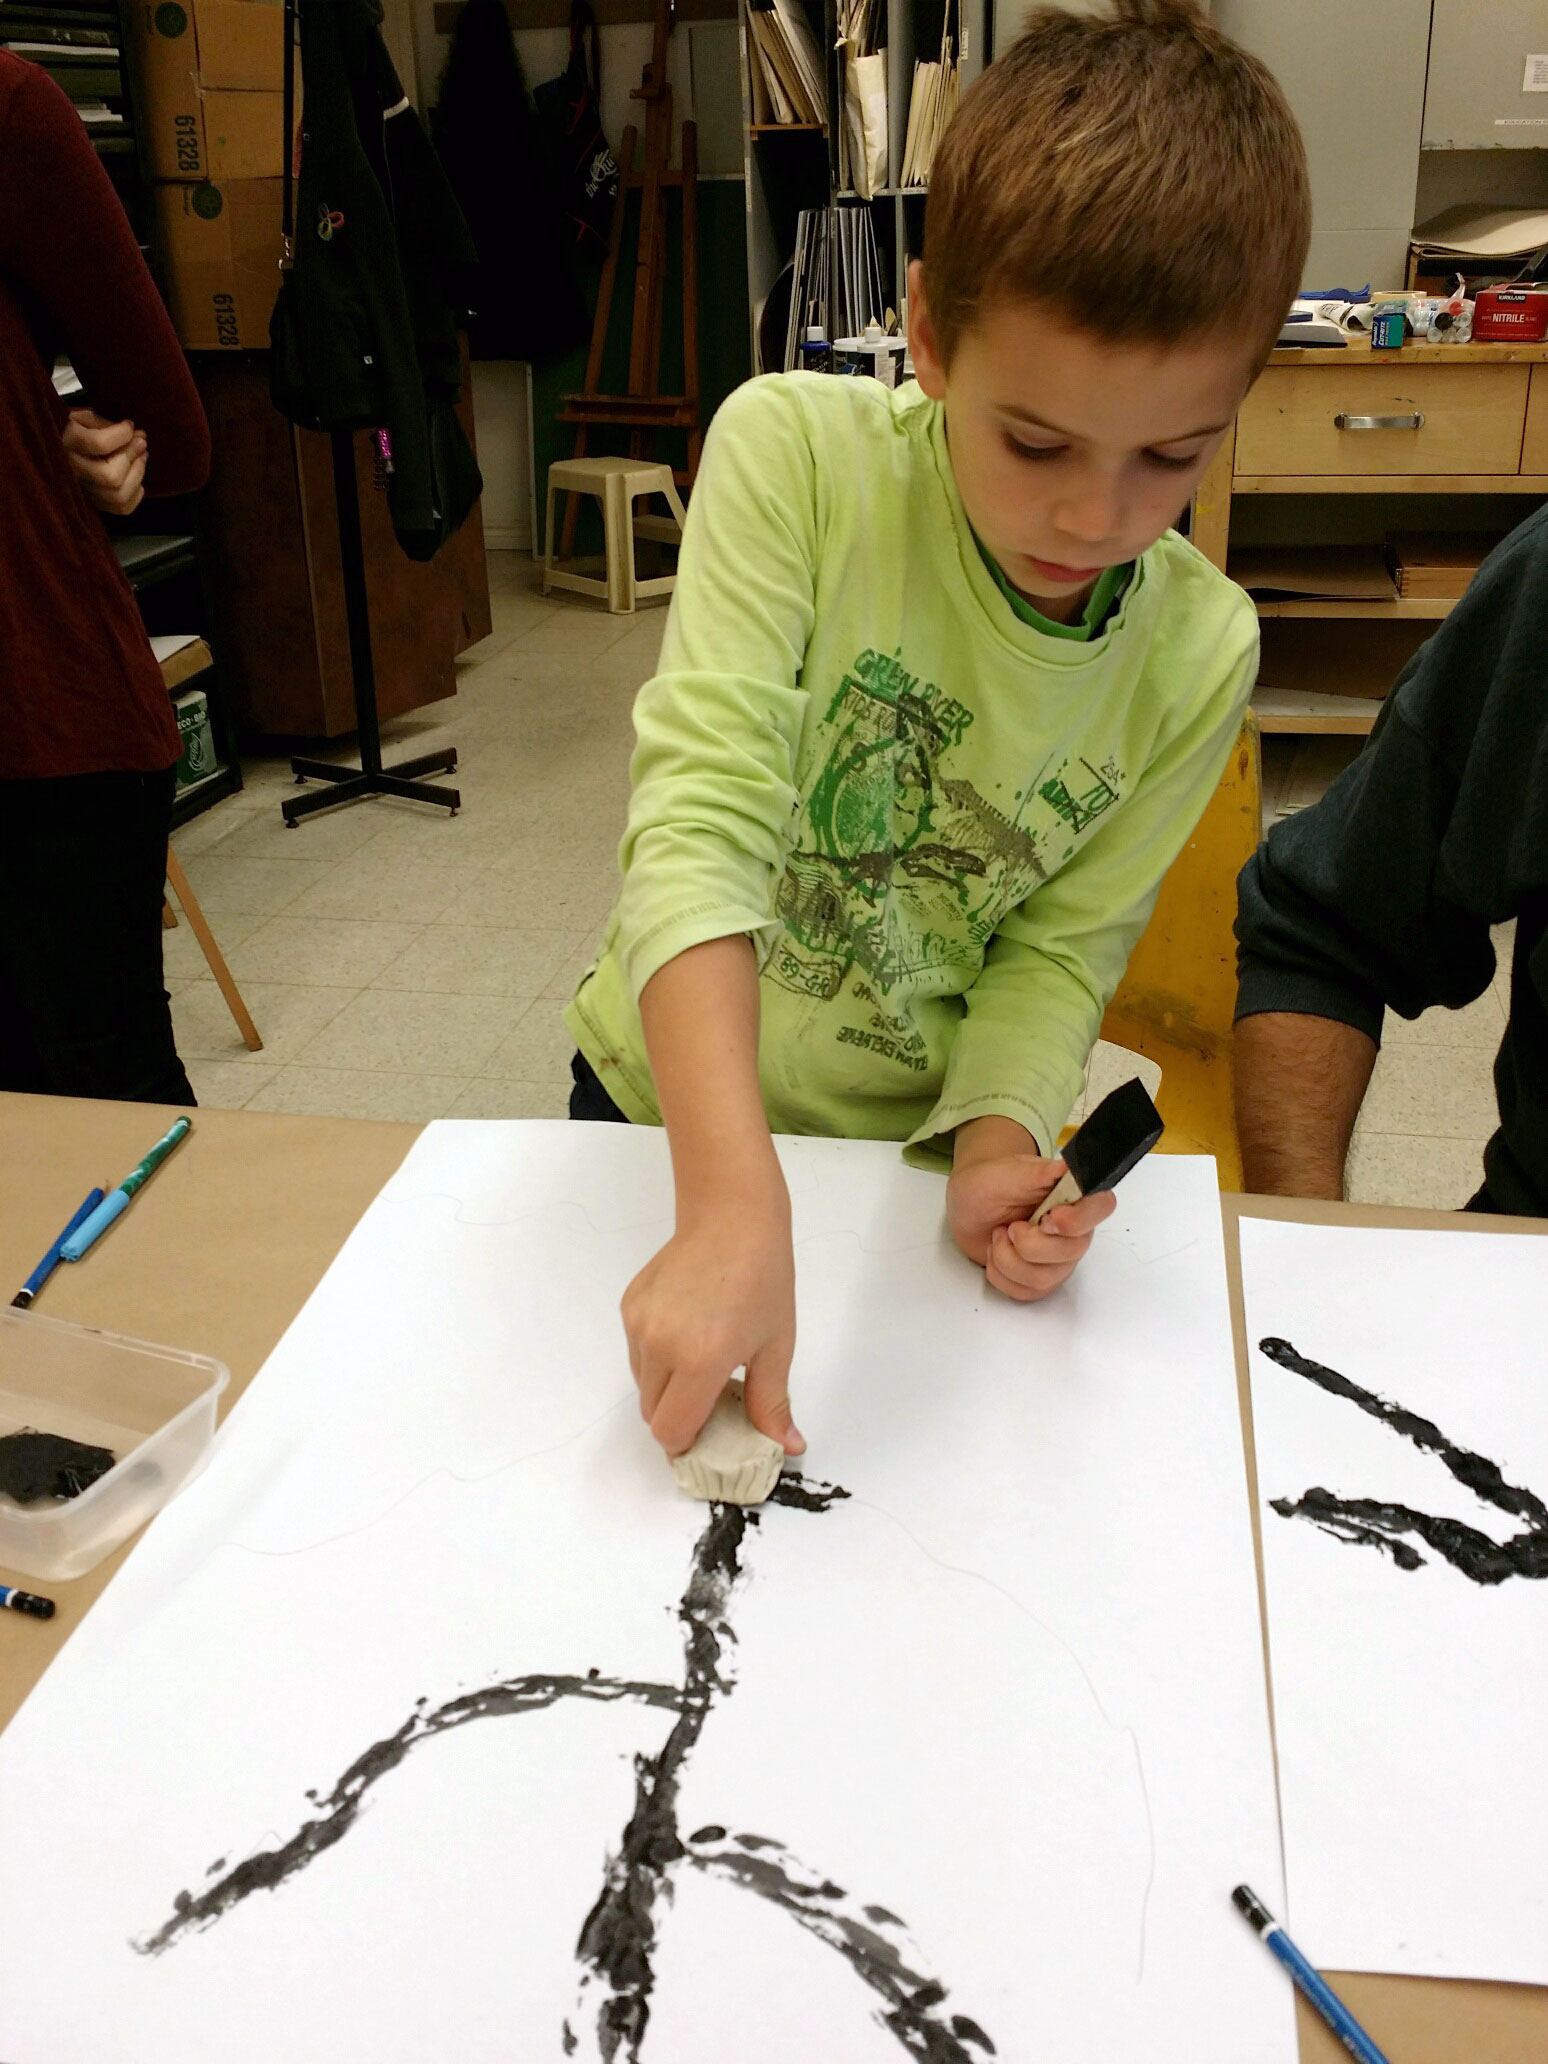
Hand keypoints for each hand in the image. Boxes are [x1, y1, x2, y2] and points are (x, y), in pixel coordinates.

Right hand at [63, 409, 147, 514]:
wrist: (59, 446)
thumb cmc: (77, 429)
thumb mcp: (86, 417)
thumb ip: (110, 425)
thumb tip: (139, 437)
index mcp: (68, 442)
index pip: (100, 443)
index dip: (122, 434)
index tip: (128, 425)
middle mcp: (72, 470)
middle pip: (110, 476)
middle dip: (132, 457)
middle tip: (141, 443)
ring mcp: (83, 490)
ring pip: (118, 495)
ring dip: (138, 475)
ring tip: (141, 457)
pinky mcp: (93, 503)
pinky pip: (122, 508)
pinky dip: (136, 493)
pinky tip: (134, 476)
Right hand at [622, 1178, 803, 1459]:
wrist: (732, 1218)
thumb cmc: (763, 1278)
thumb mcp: (776, 1346)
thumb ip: (772, 1403)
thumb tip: (788, 1447)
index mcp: (699, 1360)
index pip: (672, 1431)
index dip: (688, 1446)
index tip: (709, 1442)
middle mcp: (659, 1346)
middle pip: (652, 1414)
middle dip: (679, 1420)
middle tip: (712, 1405)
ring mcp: (639, 1325)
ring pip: (642, 1385)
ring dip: (667, 1391)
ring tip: (702, 1364)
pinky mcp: (629, 1307)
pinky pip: (637, 1354)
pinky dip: (657, 1360)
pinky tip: (687, 1335)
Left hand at [948, 1116, 1115, 1302]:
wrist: (971, 1208)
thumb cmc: (991, 1185)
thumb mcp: (1006, 1173)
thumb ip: (1036, 1174)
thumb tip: (1065, 1167)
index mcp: (1073, 1197)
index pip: (1101, 1207)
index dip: (1078, 1219)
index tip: (1048, 1218)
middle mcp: (1074, 1231)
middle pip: (1071, 1251)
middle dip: (1029, 1243)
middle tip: (1010, 1226)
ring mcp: (1059, 1259)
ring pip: (1044, 1278)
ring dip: (1008, 1259)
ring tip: (1000, 1236)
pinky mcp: (1041, 1280)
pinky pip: (1026, 1292)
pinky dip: (1001, 1274)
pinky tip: (997, 1253)